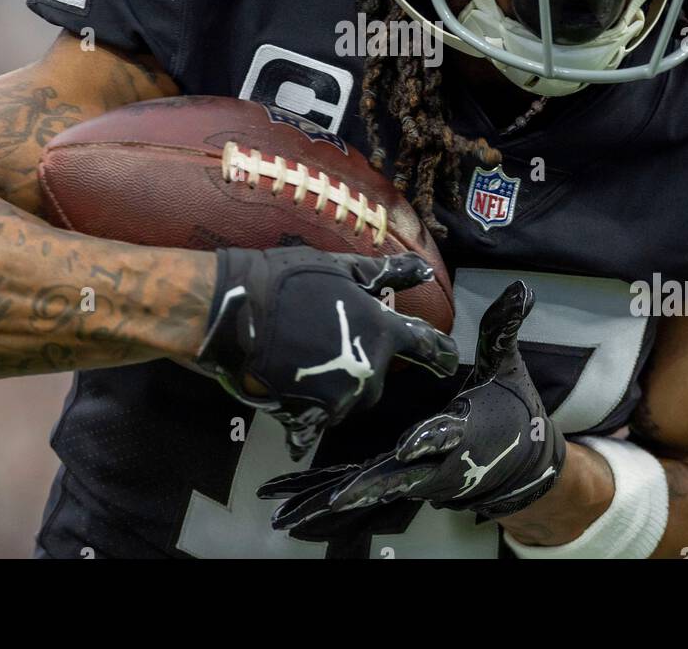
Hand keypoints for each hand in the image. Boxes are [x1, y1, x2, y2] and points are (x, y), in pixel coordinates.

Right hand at [196, 246, 458, 459]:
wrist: (237, 313)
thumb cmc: (290, 282)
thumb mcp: (340, 268)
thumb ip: (385, 274)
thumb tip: (426, 271)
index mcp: (382, 332)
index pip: (424, 345)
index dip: (439, 352)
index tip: (449, 361)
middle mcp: (370, 370)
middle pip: (379, 375)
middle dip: (364, 363)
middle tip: (332, 342)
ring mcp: (341, 398)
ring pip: (350, 397)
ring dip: (338, 385)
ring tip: (306, 359)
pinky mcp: (311, 417)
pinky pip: (318, 419)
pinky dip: (308, 411)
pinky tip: (290, 395)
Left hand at [259, 280, 564, 532]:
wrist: (524, 461)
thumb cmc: (512, 410)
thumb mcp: (506, 367)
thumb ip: (503, 329)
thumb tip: (520, 291)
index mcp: (464, 430)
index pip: (444, 436)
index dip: (427, 441)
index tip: (407, 446)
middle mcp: (440, 462)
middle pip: (401, 477)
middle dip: (370, 487)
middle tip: (336, 496)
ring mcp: (419, 477)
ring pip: (376, 490)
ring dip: (339, 498)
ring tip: (297, 509)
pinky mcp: (404, 481)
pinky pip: (365, 489)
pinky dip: (332, 496)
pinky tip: (293, 506)